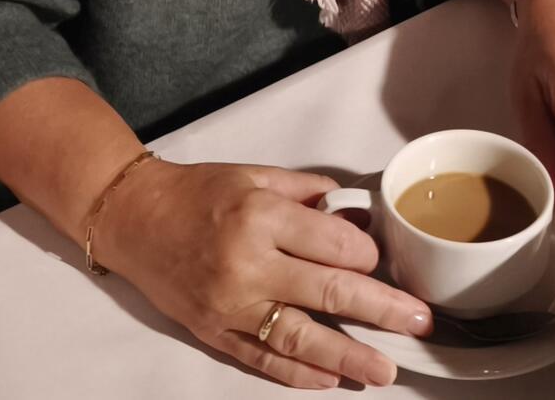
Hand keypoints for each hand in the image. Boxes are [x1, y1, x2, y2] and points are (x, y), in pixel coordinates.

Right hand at [91, 157, 427, 388]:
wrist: (135, 219)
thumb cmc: (198, 193)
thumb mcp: (259, 176)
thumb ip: (311, 193)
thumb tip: (358, 213)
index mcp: (263, 218)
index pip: (336, 245)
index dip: (369, 254)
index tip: (384, 260)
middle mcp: (248, 266)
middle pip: (329, 293)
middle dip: (382, 310)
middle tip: (420, 322)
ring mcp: (230, 305)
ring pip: (300, 338)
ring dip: (348, 356)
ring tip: (383, 370)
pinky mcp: (215, 332)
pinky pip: (262, 358)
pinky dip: (297, 374)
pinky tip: (329, 380)